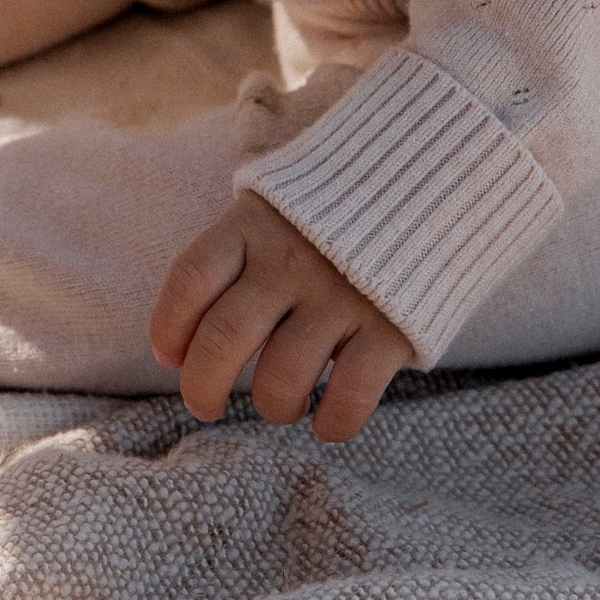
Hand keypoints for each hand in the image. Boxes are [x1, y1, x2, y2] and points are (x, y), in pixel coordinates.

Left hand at [149, 190, 411, 443]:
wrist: (431, 176)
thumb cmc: (333, 209)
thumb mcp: (277, 205)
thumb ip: (237, 253)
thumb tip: (182, 336)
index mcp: (254, 225)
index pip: (191, 280)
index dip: (168, 326)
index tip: (168, 355)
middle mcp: (290, 261)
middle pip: (223, 338)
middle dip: (202, 386)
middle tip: (204, 404)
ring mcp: (341, 295)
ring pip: (282, 378)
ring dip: (273, 406)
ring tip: (280, 404)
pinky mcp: (391, 327)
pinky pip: (350, 397)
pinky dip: (332, 423)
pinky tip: (326, 421)